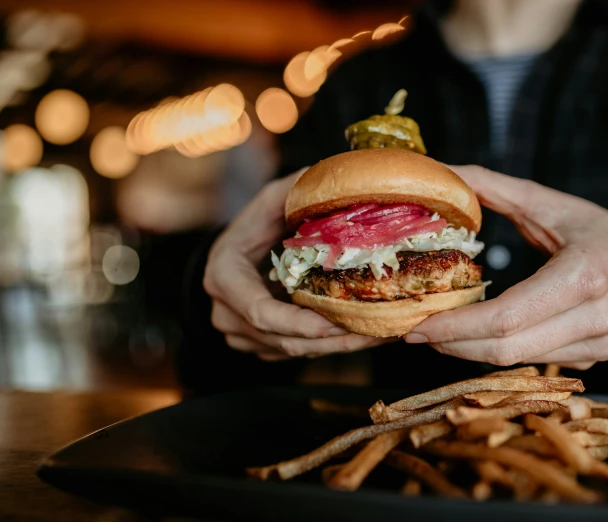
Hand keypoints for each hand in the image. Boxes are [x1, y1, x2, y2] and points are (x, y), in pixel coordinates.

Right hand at [204, 170, 391, 360]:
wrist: (233, 256)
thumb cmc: (251, 226)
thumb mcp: (266, 203)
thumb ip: (290, 192)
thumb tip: (324, 172)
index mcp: (225, 279)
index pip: (260, 312)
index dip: (298, 322)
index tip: (334, 322)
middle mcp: (227, 314)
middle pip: (284, 339)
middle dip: (332, 340)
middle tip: (376, 332)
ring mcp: (241, 335)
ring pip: (294, 351)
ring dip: (338, 347)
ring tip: (381, 335)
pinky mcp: (259, 346)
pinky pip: (297, 352)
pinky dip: (330, 347)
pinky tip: (364, 336)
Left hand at [404, 165, 607, 369]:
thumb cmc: (590, 228)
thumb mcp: (545, 201)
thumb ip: (491, 186)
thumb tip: (440, 170)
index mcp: (585, 273)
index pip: (509, 315)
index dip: (458, 325)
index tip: (418, 325)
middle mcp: (596, 316)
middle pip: (508, 348)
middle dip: (453, 344)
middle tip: (414, 333)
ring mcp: (598, 344)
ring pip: (517, 361)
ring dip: (469, 352)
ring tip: (436, 333)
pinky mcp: (592, 358)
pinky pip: (533, 361)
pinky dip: (496, 351)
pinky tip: (472, 337)